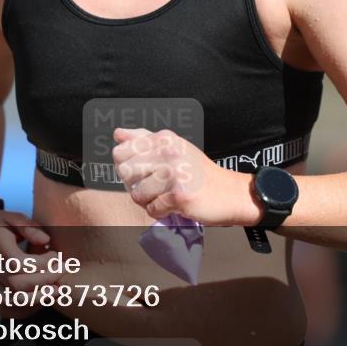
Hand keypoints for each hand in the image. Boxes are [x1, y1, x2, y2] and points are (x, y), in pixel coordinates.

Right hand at [0, 198, 60, 318]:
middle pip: (16, 284)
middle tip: (63, 271)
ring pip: (10, 301)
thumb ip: (29, 227)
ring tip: (57, 290)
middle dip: (45, 281)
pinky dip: (25, 309)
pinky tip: (41, 299)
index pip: (17, 263)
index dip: (41, 264)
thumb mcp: (11, 217)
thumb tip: (46, 240)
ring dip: (37, 299)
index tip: (56, 255)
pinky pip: (5, 309)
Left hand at [112, 127, 253, 226]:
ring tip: (165, 196)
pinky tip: (173, 206)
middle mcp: (169, 152)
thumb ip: (144, 139)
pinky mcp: (180, 196)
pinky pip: (152, 209)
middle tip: (154, 188)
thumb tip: (117, 133)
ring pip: (137, 194)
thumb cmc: (197, 172)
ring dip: (148, 201)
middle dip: (135, 185)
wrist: (229, 193)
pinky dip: (160, 212)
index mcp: (164, 139)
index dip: (126, 166)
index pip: (120, 151)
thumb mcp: (173, 148)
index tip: (142, 172)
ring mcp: (175, 173)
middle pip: (125, 173)